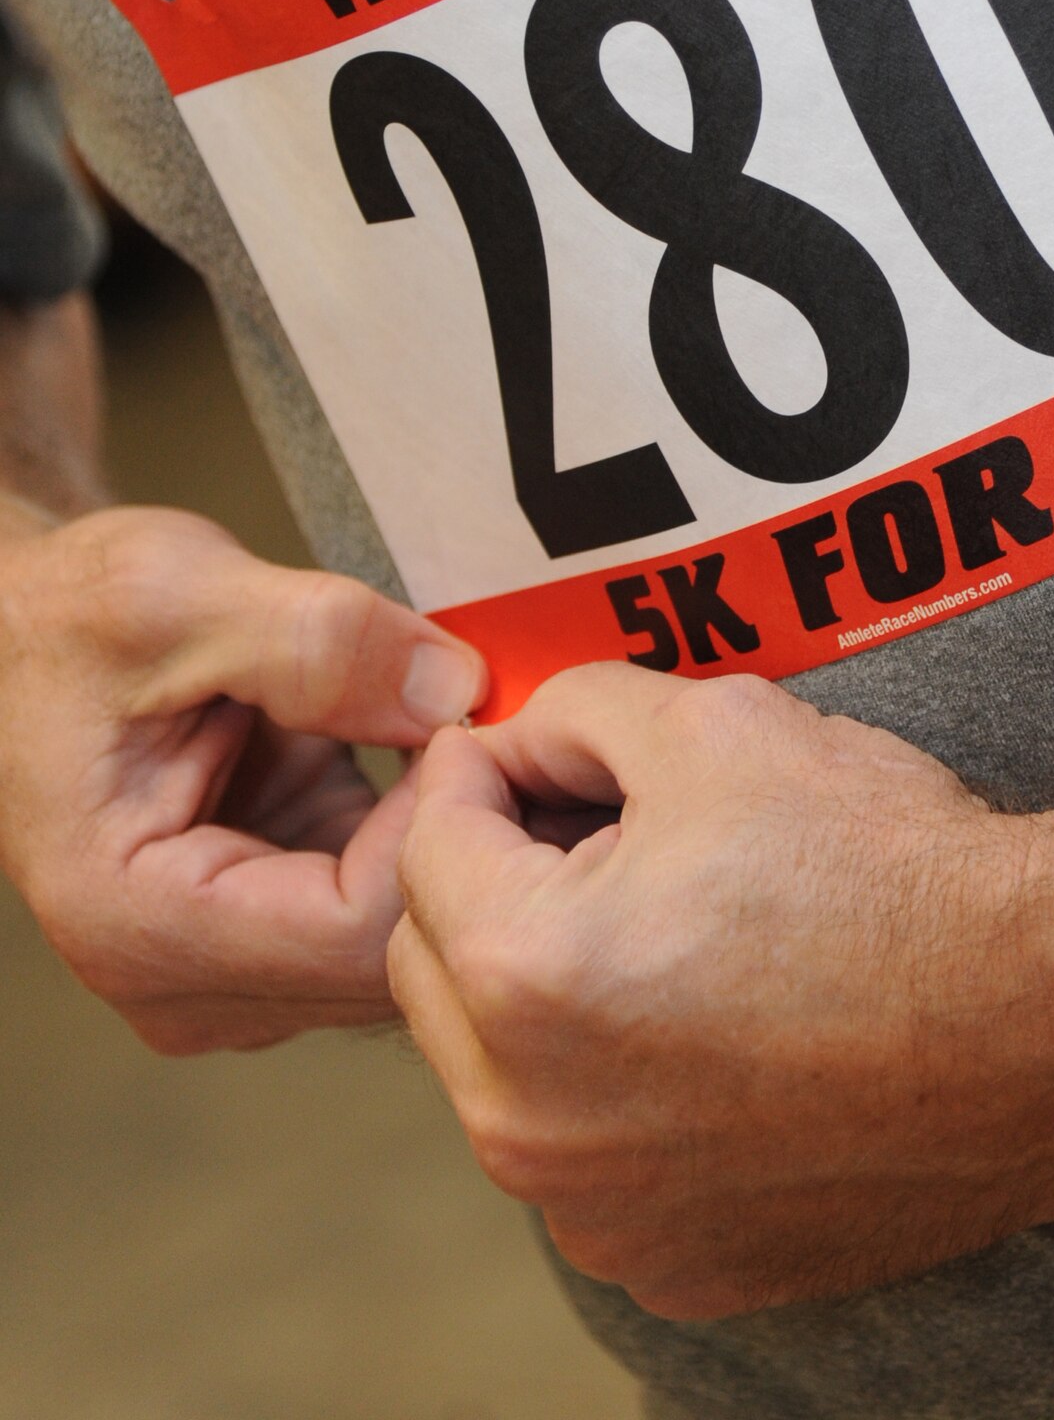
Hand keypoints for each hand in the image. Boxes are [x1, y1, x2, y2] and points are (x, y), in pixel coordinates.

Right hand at [0, 504, 485, 1052]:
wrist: (28, 635)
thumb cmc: (67, 622)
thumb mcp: (176, 593)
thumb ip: (316, 640)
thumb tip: (452, 690)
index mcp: (136, 924)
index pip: (352, 932)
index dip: (435, 829)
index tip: (464, 725)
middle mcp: (183, 980)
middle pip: (390, 958)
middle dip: (458, 839)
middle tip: (489, 719)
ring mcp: (237, 964)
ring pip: (408, 940)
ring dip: (451, 835)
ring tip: (454, 722)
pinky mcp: (279, 928)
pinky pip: (394, 904)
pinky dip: (426, 826)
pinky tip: (420, 747)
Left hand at [391, 666, 1053, 1317]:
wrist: (1053, 1019)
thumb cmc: (890, 869)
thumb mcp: (719, 723)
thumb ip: (572, 710)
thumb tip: (515, 743)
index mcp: (524, 978)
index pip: (426, 841)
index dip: (483, 769)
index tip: (537, 749)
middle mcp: (531, 1125)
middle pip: (438, 961)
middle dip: (492, 878)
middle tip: (595, 827)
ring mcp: (598, 1215)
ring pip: (500, 1067)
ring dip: (540, 987)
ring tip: (660, 923)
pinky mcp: (670, 1263)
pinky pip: (585, 1154)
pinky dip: (609, 1087)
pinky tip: (710, 1027)